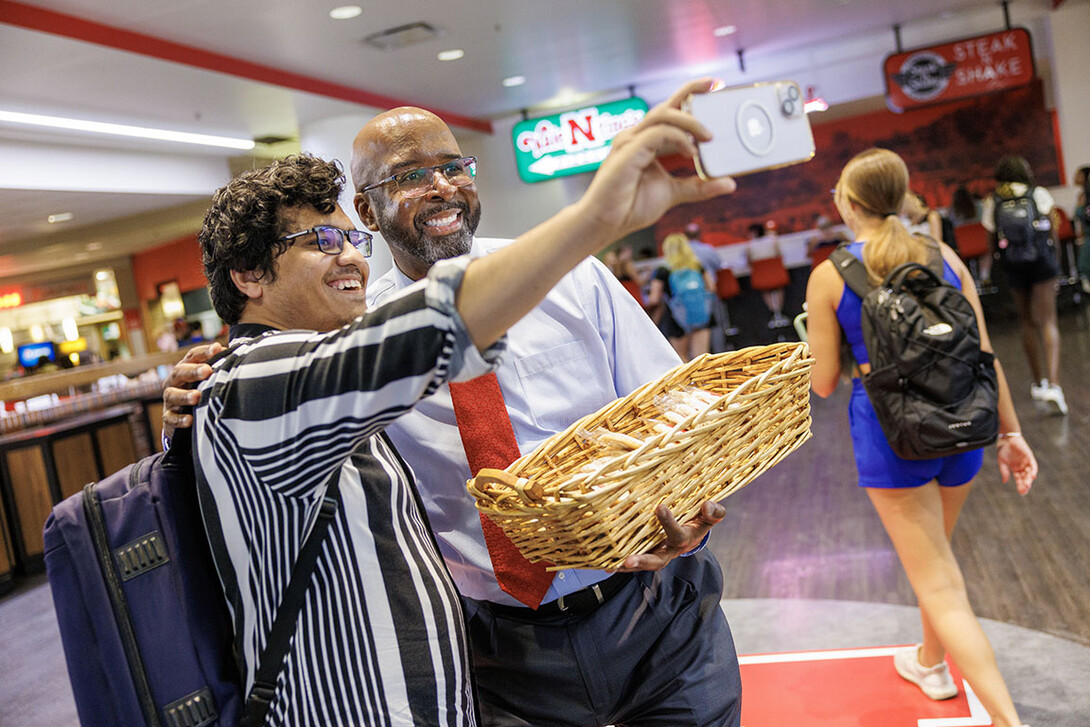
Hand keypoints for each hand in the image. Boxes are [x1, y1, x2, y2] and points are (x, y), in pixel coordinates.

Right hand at [161, 342, 221, 436]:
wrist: (185, 416)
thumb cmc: (203, 391)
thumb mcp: (209, 378)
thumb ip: (220, 366)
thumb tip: (239, 353)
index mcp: (186, 368)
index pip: (192, 356)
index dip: (203, 352)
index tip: (217, 348)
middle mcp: (175, 382)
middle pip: (179, 372)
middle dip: (192, 371)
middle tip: (207, 371)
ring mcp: (170, 400)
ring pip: (171, 395)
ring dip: (184, 395)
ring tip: (197, 396)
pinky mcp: (168, 418)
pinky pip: (170, 419)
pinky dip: (179, 420)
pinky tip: (190, 420)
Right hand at [578, 78, 735, 238]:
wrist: (605, 223)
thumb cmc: (630, 207)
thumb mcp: (673, 193)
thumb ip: (698, 186)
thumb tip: (728, 183)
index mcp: (646, 141)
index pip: (671, 111)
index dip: (691, 95)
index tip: (714, 87)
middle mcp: (637, 136)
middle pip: (667, 104)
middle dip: (692, 91)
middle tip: (717, 88)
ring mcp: (630, 141)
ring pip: (663, 114)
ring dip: (690, 122)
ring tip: (709, 137)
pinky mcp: (628, 150)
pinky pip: (658, 133)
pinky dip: (678, 139)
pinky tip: (690, 151)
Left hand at [613, 500, 724, 571]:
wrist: (690, 530)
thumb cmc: (698, 519)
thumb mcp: (709, 515)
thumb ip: (713, 512)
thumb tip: (707, 506)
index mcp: (683, 539)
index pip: (677, 533)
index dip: (669, 522)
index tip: (659, 507)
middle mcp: (667, 551)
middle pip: (656, 561)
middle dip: (642, 561)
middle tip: (629, 561)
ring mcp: (654, 554)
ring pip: (639, 564)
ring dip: (625, 566)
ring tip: (610, 566)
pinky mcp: (642, 553)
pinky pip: (630, 561)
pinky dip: (617, 563)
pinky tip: (603, 562)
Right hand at [997, 435, 1035, 495]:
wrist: (1006, 439)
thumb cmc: (1003, 450)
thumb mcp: (1001, 462)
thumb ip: (1004, 471)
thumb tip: (1005, 481)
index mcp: (1015, 469)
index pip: (1019, 480)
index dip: (1020, 486)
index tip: (1021, 493)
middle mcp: (1022, 467)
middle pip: (1025, 478)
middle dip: (1025, 485)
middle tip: (1024, 491)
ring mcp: (1026, 462)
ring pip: (1029, 473)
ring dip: (1029, 479)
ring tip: (1027, 485)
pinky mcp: (1030, 457)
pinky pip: (1033, 466)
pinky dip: (1033, 471)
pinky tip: (1032, 477)